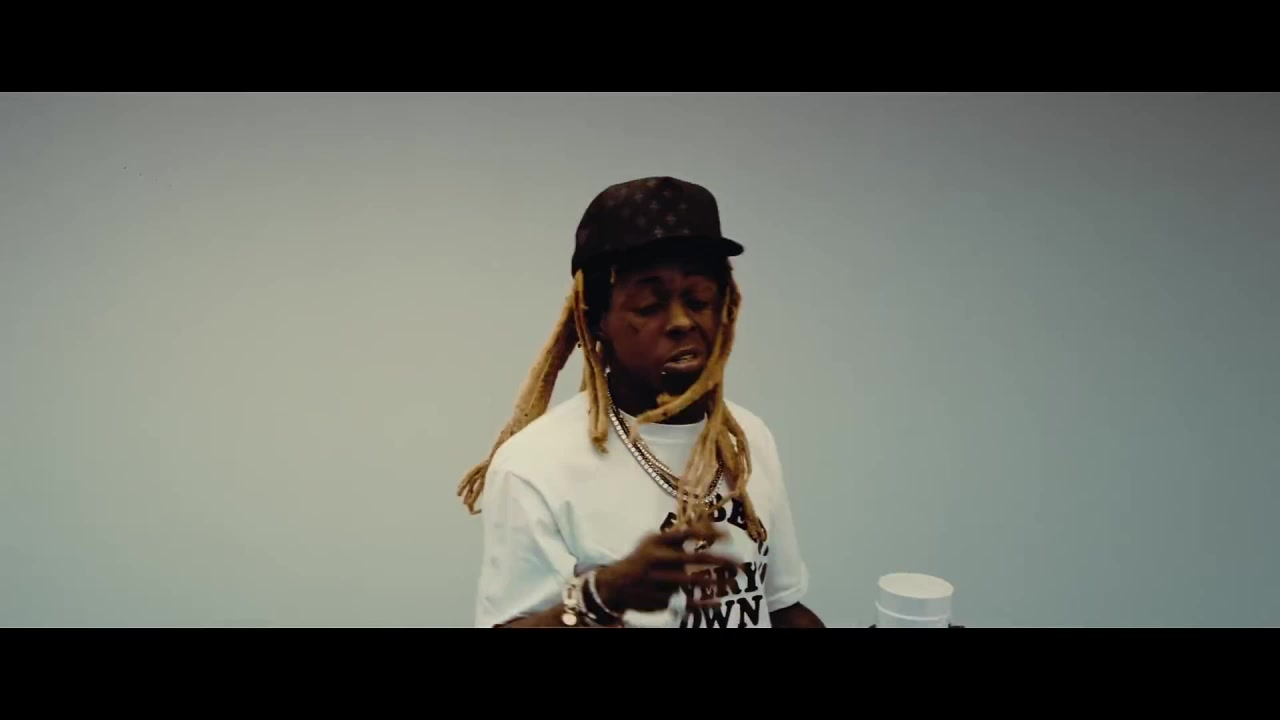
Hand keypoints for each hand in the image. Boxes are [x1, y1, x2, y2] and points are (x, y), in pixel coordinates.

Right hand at [593, 522, 736, 613]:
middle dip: (718, 560)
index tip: (727, 536)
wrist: (616, 585)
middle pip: (692, 559)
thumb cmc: (643, 558)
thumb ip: (678, 536)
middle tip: (738, 562)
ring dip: (715, 582)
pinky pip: (685, 602)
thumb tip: (712, 528)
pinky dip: (703, 603)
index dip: (707, 533)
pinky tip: (718, 602)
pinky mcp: (659, 599)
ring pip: (691, 582)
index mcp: (657, 541)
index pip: (686, 533)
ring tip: (733, 583)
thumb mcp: (653, 541)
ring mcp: (658, 581)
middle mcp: (657, 559)